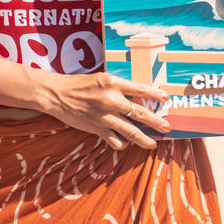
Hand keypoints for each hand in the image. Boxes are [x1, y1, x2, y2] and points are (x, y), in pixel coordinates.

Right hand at [41, 71, 170, 150]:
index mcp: (112, 82)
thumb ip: (117, 86)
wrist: (57, 94)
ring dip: (144, 139)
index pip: (140, 88)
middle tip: (167, 127)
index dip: (155, 94)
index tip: (166, 98)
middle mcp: (111, 99)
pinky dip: (123, 143)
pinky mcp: (97, 128)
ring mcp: (104, 115)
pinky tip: (126, 143)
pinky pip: (116, 140)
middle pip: (140, 112)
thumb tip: (135, 95)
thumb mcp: (100, 79)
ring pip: (131, 131)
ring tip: (152, 144)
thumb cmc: (78, 84)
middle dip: (156, 122)